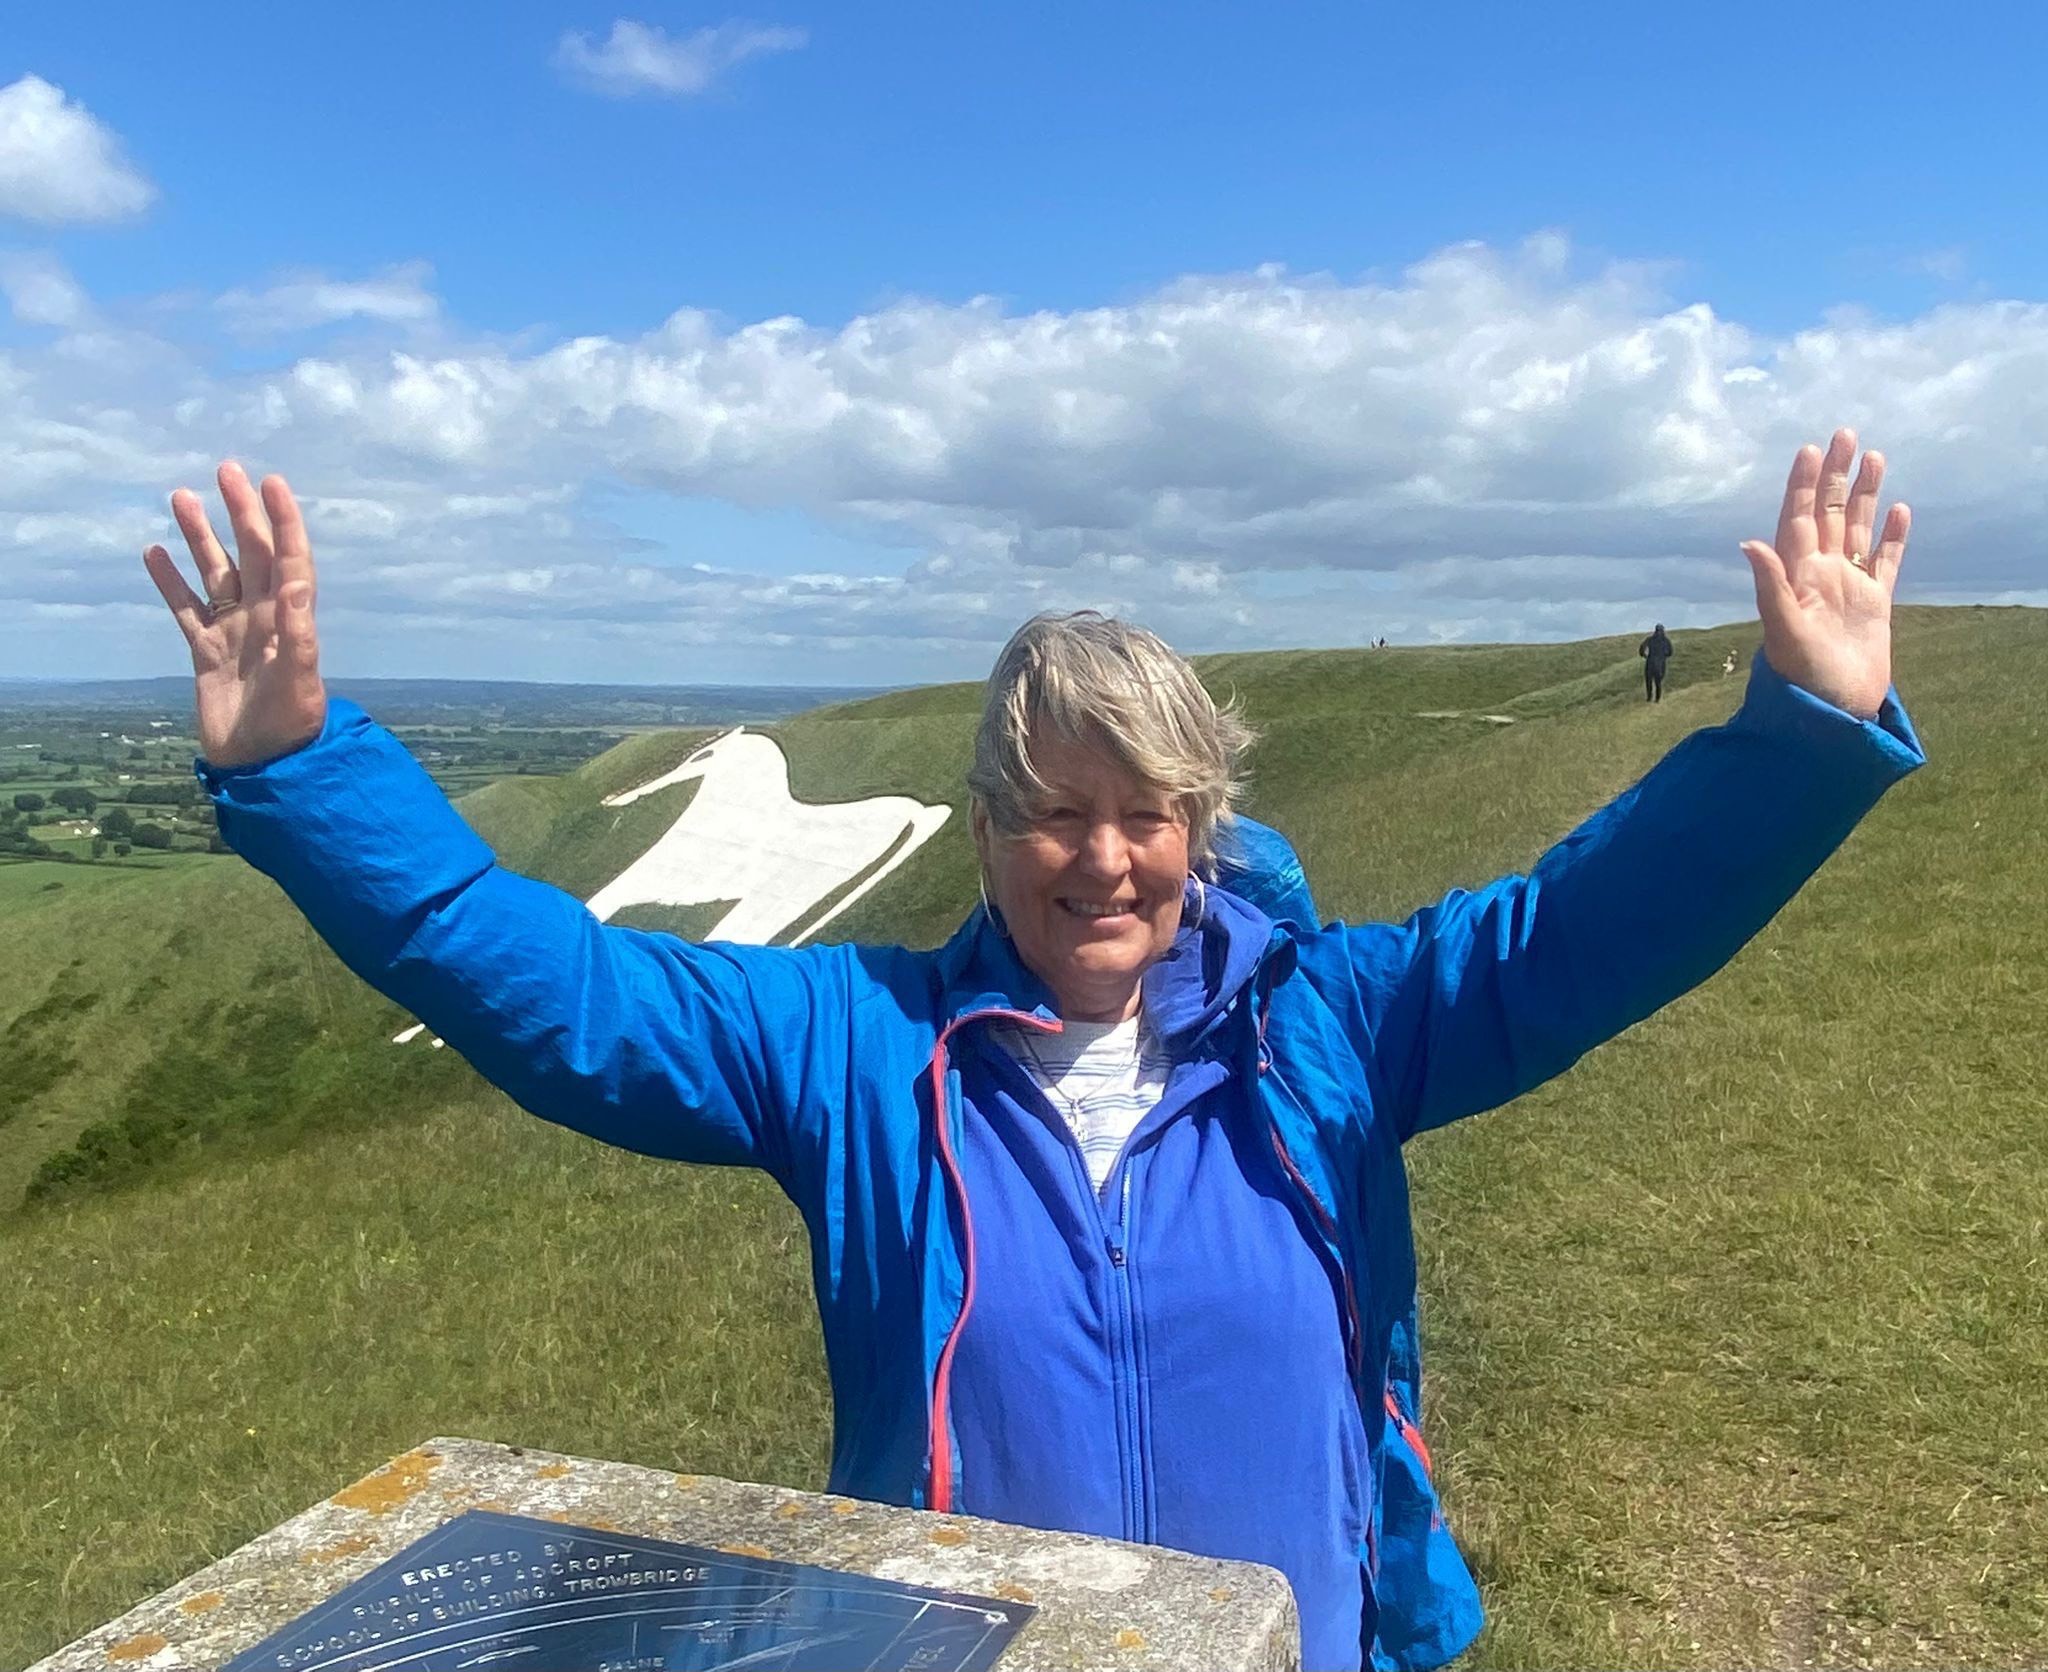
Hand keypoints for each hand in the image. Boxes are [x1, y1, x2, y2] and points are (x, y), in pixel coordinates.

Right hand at [143, 462, 327, 767]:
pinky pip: (186, 609)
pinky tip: (154, 553)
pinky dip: (170, 582)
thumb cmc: (291, 725)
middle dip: (240, 513)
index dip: (283, 520)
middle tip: (227, 470)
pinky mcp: (206, 653)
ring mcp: (234, 633)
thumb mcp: (299, 679)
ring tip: (181, 497)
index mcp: (290, 619)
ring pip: (214, 573)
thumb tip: (298, 584)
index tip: (271, 482)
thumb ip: (300, 633)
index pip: (289, 558)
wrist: (265, 765)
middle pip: (250, 554)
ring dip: (199, 537)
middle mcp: (263, 618)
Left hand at [1739, 428, 1909, 720]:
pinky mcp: (1875, 605)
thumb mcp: (1783, 629)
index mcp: (1796, 576)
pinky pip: (1885, 563)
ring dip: (1865, 495)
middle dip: (1836, 475)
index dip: (1803, 485)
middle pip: (1830, 513)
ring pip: (1858, 530)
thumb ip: (1769, 585)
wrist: (1831, 713)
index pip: (1799, 519)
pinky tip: (1899, 510)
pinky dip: (1893, 537)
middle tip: (1845, 434)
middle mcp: (1820, 575)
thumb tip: (1749, 542)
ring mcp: (1848, 588)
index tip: (1810, 449)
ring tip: (1875, 457)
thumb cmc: (1801, 677)